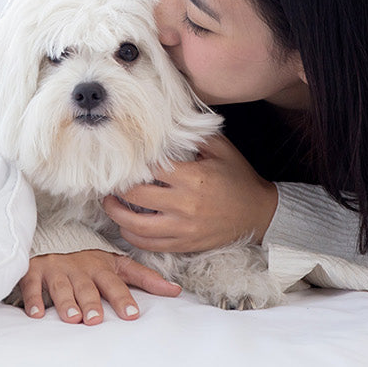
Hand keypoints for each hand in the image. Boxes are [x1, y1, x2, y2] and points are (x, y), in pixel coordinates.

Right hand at [15, 250, 180, 324]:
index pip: (115, 283)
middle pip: (87, 288)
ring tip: (72, 318)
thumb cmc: (90, 262)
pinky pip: (31, 284)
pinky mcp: (34, 271)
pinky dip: (33, 298)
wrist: (54, 242)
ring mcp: (57, 269)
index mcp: (101, 267)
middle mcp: (80, 268)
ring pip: (61, 287)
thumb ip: (145, 278)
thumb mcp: (118, 265)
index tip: (131, 314)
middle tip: (96, 320)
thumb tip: (176, 290)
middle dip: (91, 303)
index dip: (123, 298)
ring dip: (66, 302)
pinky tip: (36, 314)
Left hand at [103, 134, 279, 252]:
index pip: (150, 168)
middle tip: (109, 180)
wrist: (259, 214)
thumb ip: (195, 134)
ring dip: (117, 215)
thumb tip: (169, 122)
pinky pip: (150, 245)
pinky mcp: (185, 244)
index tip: (123, 158)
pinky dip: (132, 236)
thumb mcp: (222, 149)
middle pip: (137, 195)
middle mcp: (186, 204)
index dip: (133, 163)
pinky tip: (125, 225)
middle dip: (118, 188)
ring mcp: (184, 228)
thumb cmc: (239, 178)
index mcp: (193, 177)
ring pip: (137, 226)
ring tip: (109, 203)